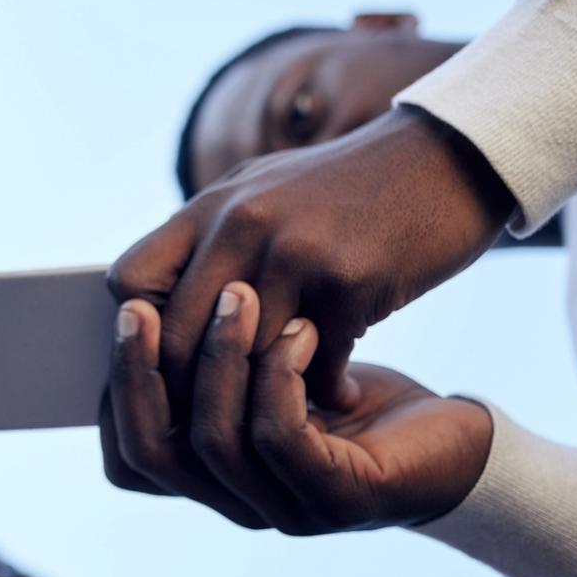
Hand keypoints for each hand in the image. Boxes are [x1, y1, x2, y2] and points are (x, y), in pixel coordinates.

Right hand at [101, 282, 492, 530]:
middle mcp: (237, 505)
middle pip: (151, 455)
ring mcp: (286, 511)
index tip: (124, 316)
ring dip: (215, 362)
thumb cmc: (360, 402)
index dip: (114, 394)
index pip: (127, 460)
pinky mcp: (340, 500)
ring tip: (237, 295)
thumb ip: (214, 364)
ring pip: (213, 441)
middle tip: (142, 309)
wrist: (459, 441)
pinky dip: (279, 378)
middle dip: (139, 376)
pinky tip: (299, 330)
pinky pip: (280, 439)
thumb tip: (142, 303)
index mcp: (211, 482)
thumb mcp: (272, 377)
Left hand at [110, 106, 511, 406]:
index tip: (169, 363)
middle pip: (178, 334)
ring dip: (260, 397)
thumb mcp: (263, 194)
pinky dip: (326, 389)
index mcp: (210, 206)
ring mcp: (292, 251)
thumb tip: (157, 310)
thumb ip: (211, 243)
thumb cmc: (348, 188)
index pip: (130, 283)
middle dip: (192, 387)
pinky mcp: (348, 279)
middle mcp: (239, 224)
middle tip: (216, 420)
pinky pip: (317, 361)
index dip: (138, 333)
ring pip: (242, 356)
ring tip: (276, 419)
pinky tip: (340, 396)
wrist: (447, 156)